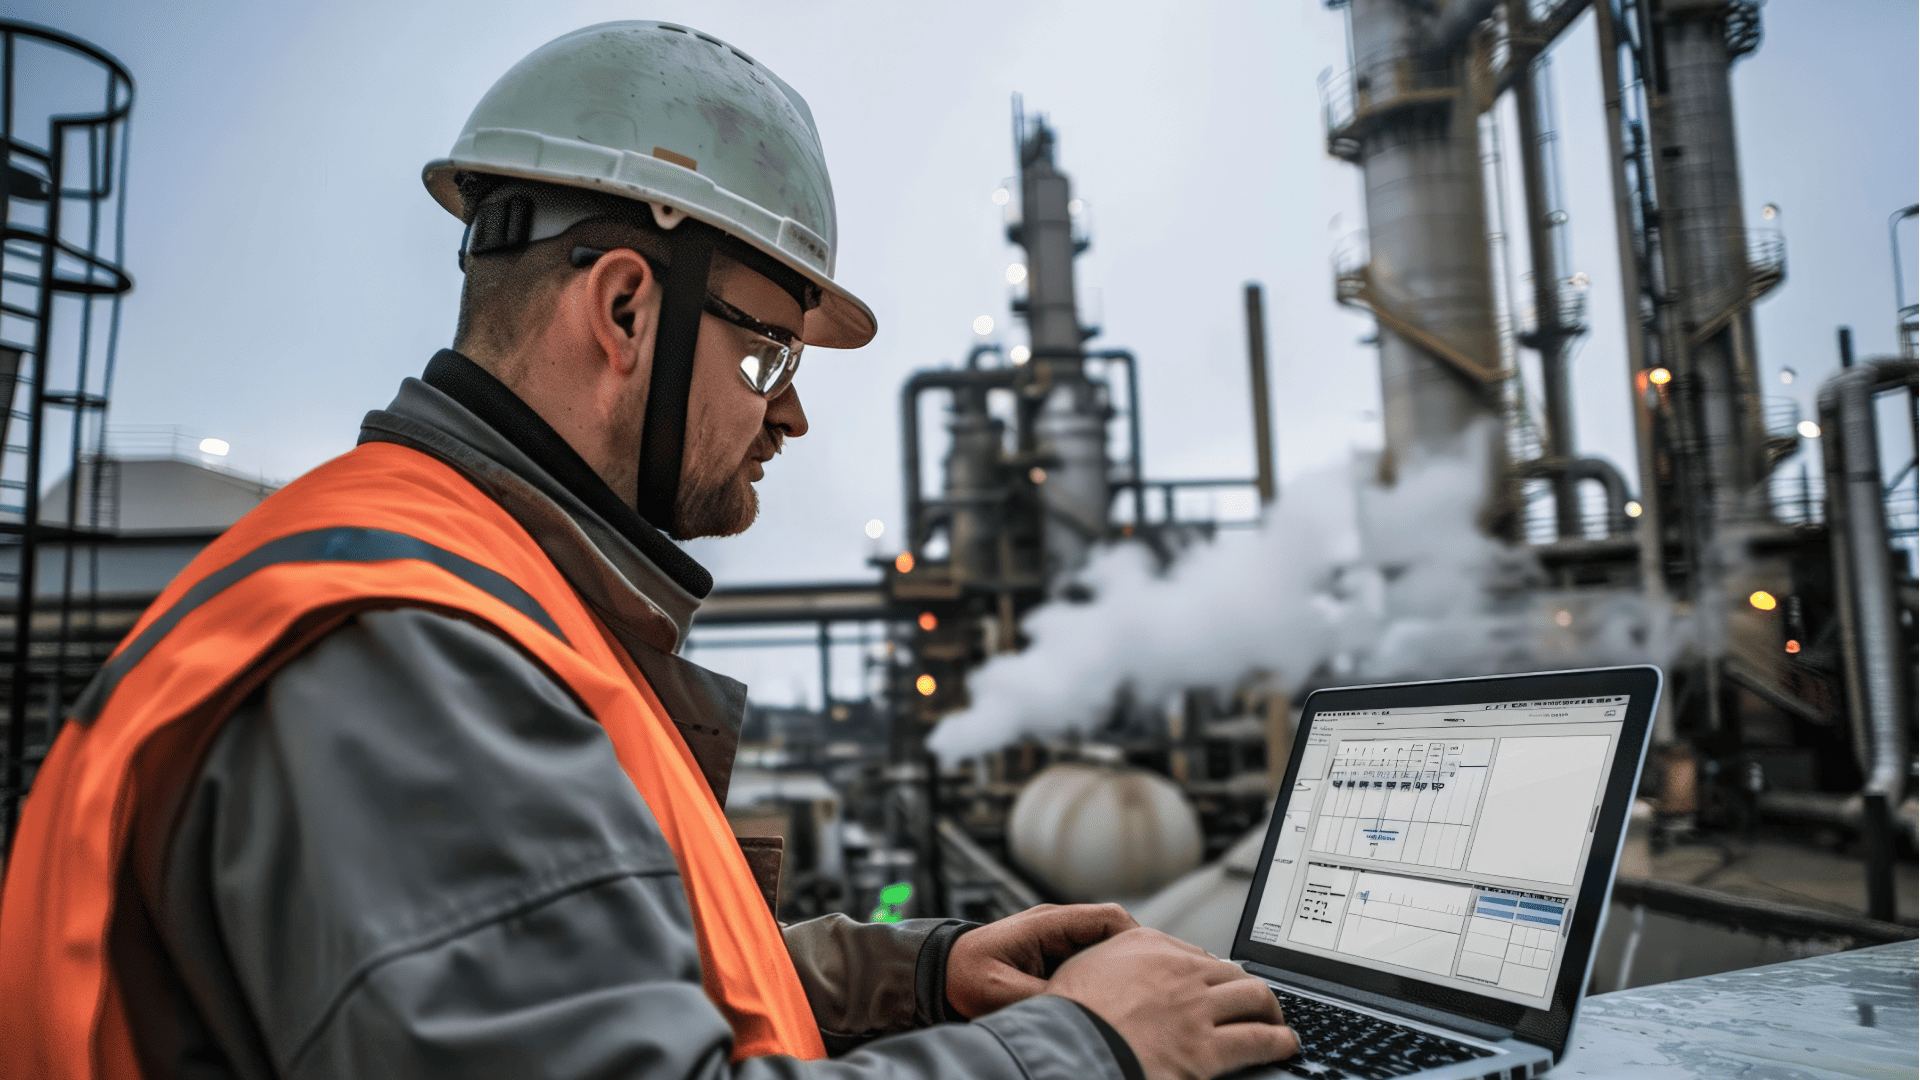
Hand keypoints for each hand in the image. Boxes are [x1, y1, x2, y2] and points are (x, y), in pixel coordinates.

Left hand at [946, 903, 1137, 1018]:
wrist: (938, 975)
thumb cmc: (964, 977)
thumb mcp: (1001, 992)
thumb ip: (1044, 996)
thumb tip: (1083, 1008)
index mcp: (1048, 923)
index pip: (1107, 918)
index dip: (1136, 939)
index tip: (1153, 967)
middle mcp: (1056, 927)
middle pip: (1113, 933)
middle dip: (1134, 957)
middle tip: (1152, 989)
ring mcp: (1056, 942)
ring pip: (1103, 950)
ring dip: (1118, 970)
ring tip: (1135, 999)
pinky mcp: (1053, 960)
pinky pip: (1088, 963)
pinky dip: (1102, 979)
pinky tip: (1109, 1004)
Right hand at [1045, 926, 1298, 1079]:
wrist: (1066, 1048)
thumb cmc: (1065, 1016)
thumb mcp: (1079, 969)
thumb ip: (1108, 961)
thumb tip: (1116, 967)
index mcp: (1145, 945)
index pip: (1195, 953)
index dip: (1212, 972)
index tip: (1218, 982)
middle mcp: (1177, 969)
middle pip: (1231, 971)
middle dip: (1247, 987)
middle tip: (1255, 1001)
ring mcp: (1195, 1008)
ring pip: (1254, 997)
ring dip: (1270, 1010)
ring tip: (1277, 1021)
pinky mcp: (1206, 1048)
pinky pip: (1259, 1039)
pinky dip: (1279, 1041)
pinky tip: (1285, 1045)